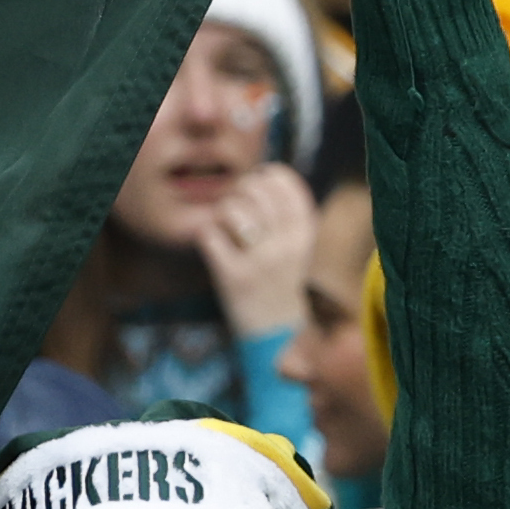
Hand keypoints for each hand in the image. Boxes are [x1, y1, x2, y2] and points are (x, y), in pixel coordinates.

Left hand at [195, 161, 317, 340]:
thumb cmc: (280, 282)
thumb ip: (285, 215)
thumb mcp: (296, 247)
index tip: (259, 179)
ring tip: (224, 226)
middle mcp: (286, 245)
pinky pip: (208, 235)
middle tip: (235, 205)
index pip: (287, 184)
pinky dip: (205, 235)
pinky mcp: (233, 277)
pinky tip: (213, 245)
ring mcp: (259, 262)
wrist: (277, 334)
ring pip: (231, 209)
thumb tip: (262, 174)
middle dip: (240, 190)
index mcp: (304, 234)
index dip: (268, 174)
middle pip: (255, 191)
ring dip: (221, 212)